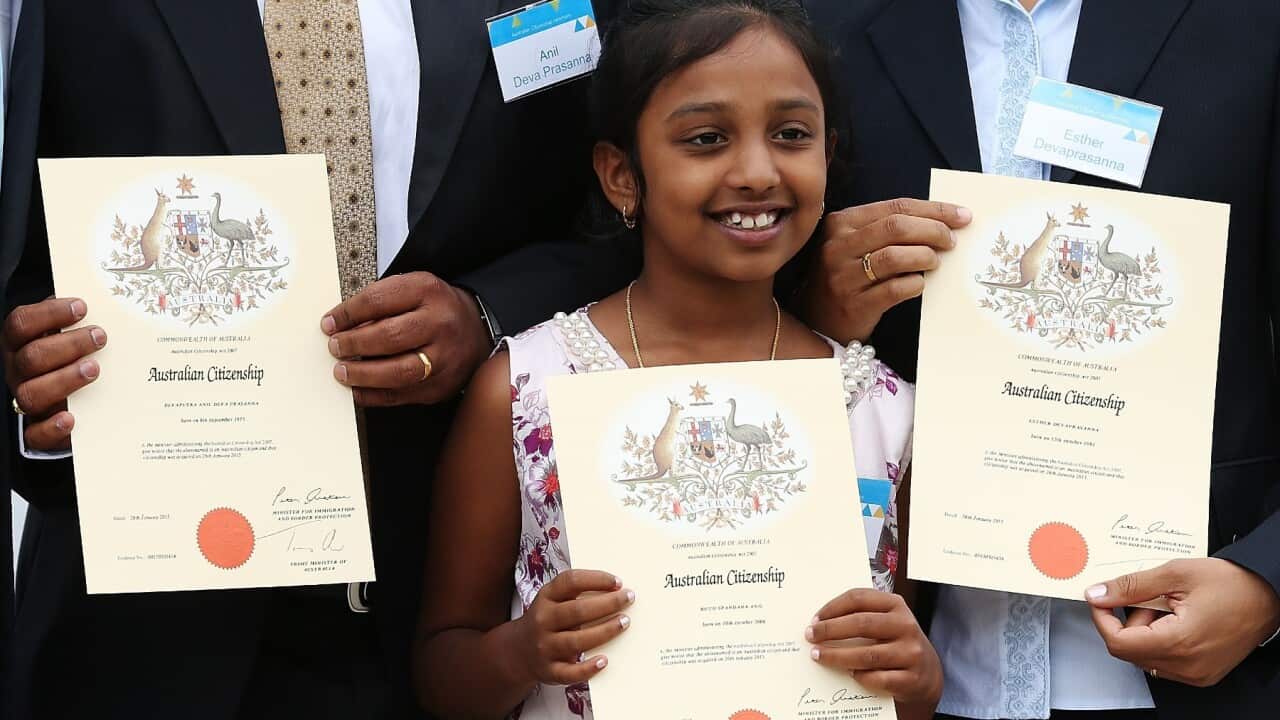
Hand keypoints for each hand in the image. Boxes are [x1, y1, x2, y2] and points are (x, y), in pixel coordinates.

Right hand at [2, 298, 106, 451]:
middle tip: (100, 337)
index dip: (48, 313)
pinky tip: (72, 418)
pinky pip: (35, 435)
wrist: (76, 402)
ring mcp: (26, 400)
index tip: (82, 307)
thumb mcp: (73, 335)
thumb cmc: (74, 359)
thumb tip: (105, 302)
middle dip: (68, 345)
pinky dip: (52, 427)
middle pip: (31, 357)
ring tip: (95, 369)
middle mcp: (18, 371)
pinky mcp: (38, 431)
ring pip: (31, 393)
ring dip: (65, 379)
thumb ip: (78, 321)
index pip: (20, 323)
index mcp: (21, 344)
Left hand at [322, 272, 491, 406]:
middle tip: (335, 347)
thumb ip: (381, 303)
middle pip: (389, 336)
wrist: (476, 331)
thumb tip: (342, 326)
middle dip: (354, 344)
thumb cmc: (437, 310)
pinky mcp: (441, 385)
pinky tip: (358, 390)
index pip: (379, 300)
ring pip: (398, 371)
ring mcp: (444, 358)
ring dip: (363, 374)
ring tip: (342, 371)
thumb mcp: (414, 290)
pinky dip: (374, 395)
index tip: (330, 324)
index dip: (347, 314)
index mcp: (428, 292)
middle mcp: (440, 324)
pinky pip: (402, 395)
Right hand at [513, 570, 634, 685]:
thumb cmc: (547, 620)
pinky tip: (604, 661)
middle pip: (577, 611)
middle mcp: (543, 620)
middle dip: (607, 604)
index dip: (596, 579)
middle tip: (628, 599)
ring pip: (576, 641)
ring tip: (624, 622)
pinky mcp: (549, 670)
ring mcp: (545, 647)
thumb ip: (576, 593)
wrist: (518, 651)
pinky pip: (570, 672)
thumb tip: (616, 589)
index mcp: (546, 597)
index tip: (618, 582)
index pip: (570, 582)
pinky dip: (588, 668)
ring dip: (604, 631)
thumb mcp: (553, 599)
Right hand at [801, 199, 970, 343]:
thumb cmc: (848, 274)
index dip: (934, 210)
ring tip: (935, 262)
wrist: (819, 318)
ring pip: (894, 257)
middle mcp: (838, 246)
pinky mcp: (853, 304)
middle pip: (896, 227)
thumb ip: (889, 228)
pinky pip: (894, 290)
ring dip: (925, 257)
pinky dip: (915, 284)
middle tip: (951, 241)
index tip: (962, 216)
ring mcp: (843, 276)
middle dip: (933, 230)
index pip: (896, 206)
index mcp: (841, 222)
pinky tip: (919, 284)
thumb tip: (944, 220)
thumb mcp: (856, 243)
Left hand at [807, 589, 941, 707]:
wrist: (928, 672)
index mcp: (896, 605)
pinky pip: (878, 678)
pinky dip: (860, 677)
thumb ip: (862, 615)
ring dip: (837, 656)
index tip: (814, 619)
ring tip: (819, 655)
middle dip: (830, 630)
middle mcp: (905, 626)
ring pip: (867, 654)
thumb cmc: (897, 641)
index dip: (833, 607)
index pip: (859, 598)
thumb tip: (821, 621)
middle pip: (861, 624)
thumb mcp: (886, 620)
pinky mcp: (911, 678)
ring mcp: (910, 653)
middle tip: (810, 636)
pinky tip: (849, 674)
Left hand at [1087, 558, 1279, 686]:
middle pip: (1129, 651)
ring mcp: (1196, 674)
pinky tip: (1177, 621)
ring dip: (1145, 631)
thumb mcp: (1174, 573)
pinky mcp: (1202, 674)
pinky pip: (1164, 662)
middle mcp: (1187, 666)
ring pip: (1145, 657)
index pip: (1118, 643)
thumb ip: (1131, 586)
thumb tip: (1097, 594)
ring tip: (1169, 608)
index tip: (1102, 599)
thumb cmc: (1232, 583)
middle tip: (1150, 598)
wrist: (1268, 596)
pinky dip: (1160, 640)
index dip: (1103, 619)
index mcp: (1179, 643)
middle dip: (1128, 621)